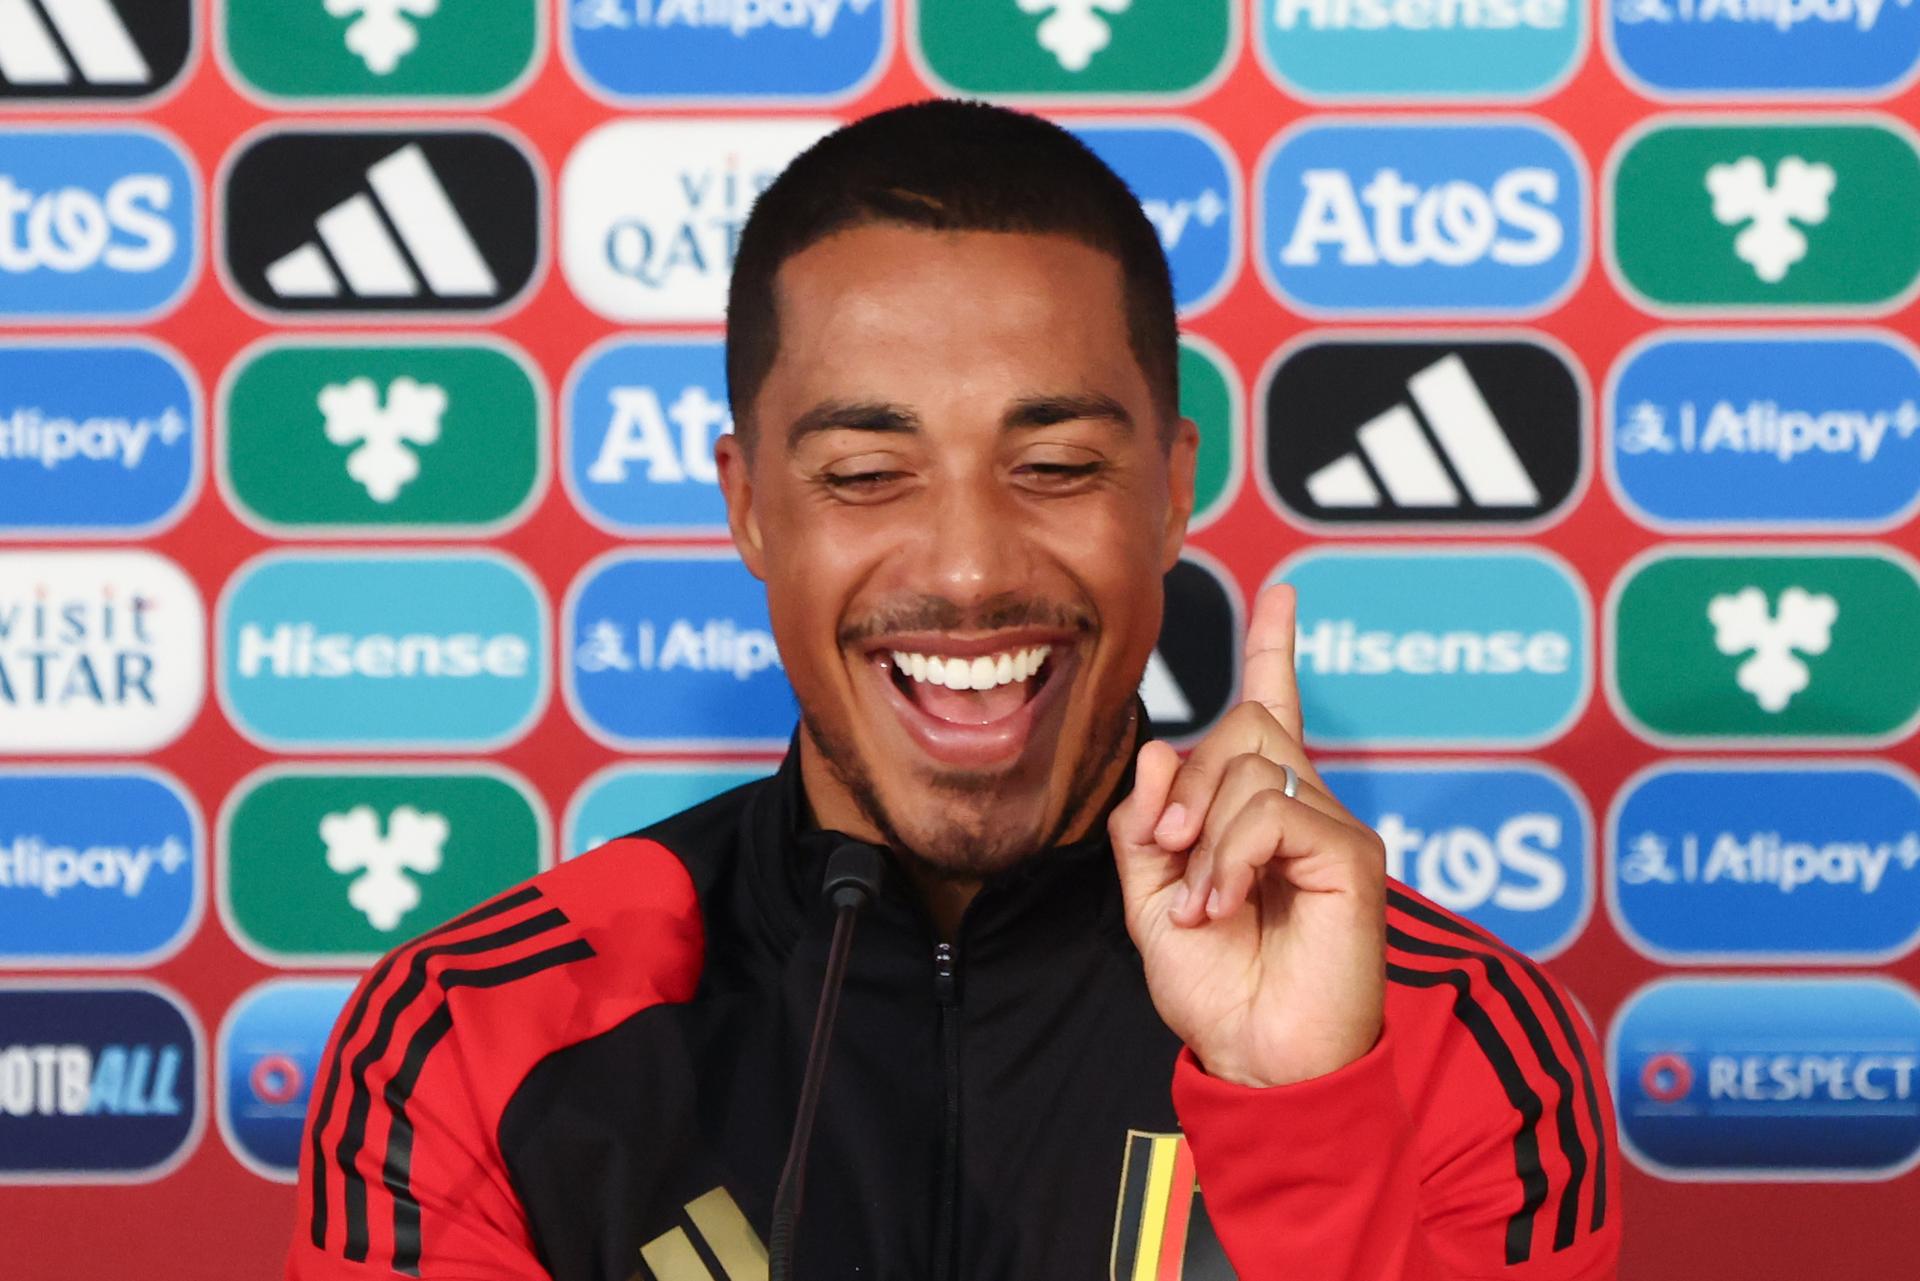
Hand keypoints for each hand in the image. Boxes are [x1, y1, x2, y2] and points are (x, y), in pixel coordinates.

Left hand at [1111, 583, 1386, 1088]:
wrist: (1256, 1057)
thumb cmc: (1215, 985)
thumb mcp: (1150, 900)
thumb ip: (1146, 825)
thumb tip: (1161, 749)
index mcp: (1262, 811)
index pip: (1274, 709)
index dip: (1275, 649)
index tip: (1284, 594)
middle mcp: (1306, 806)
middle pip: (1245, 726)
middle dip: (1189, 781)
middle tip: (1168, 850)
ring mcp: (1334, 827)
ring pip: (1253, 764)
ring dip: (1203, 835)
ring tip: (1199, 903)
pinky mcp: (1352, 856)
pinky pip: (1275, 810)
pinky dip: (1230, 856)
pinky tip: (1222, 904)